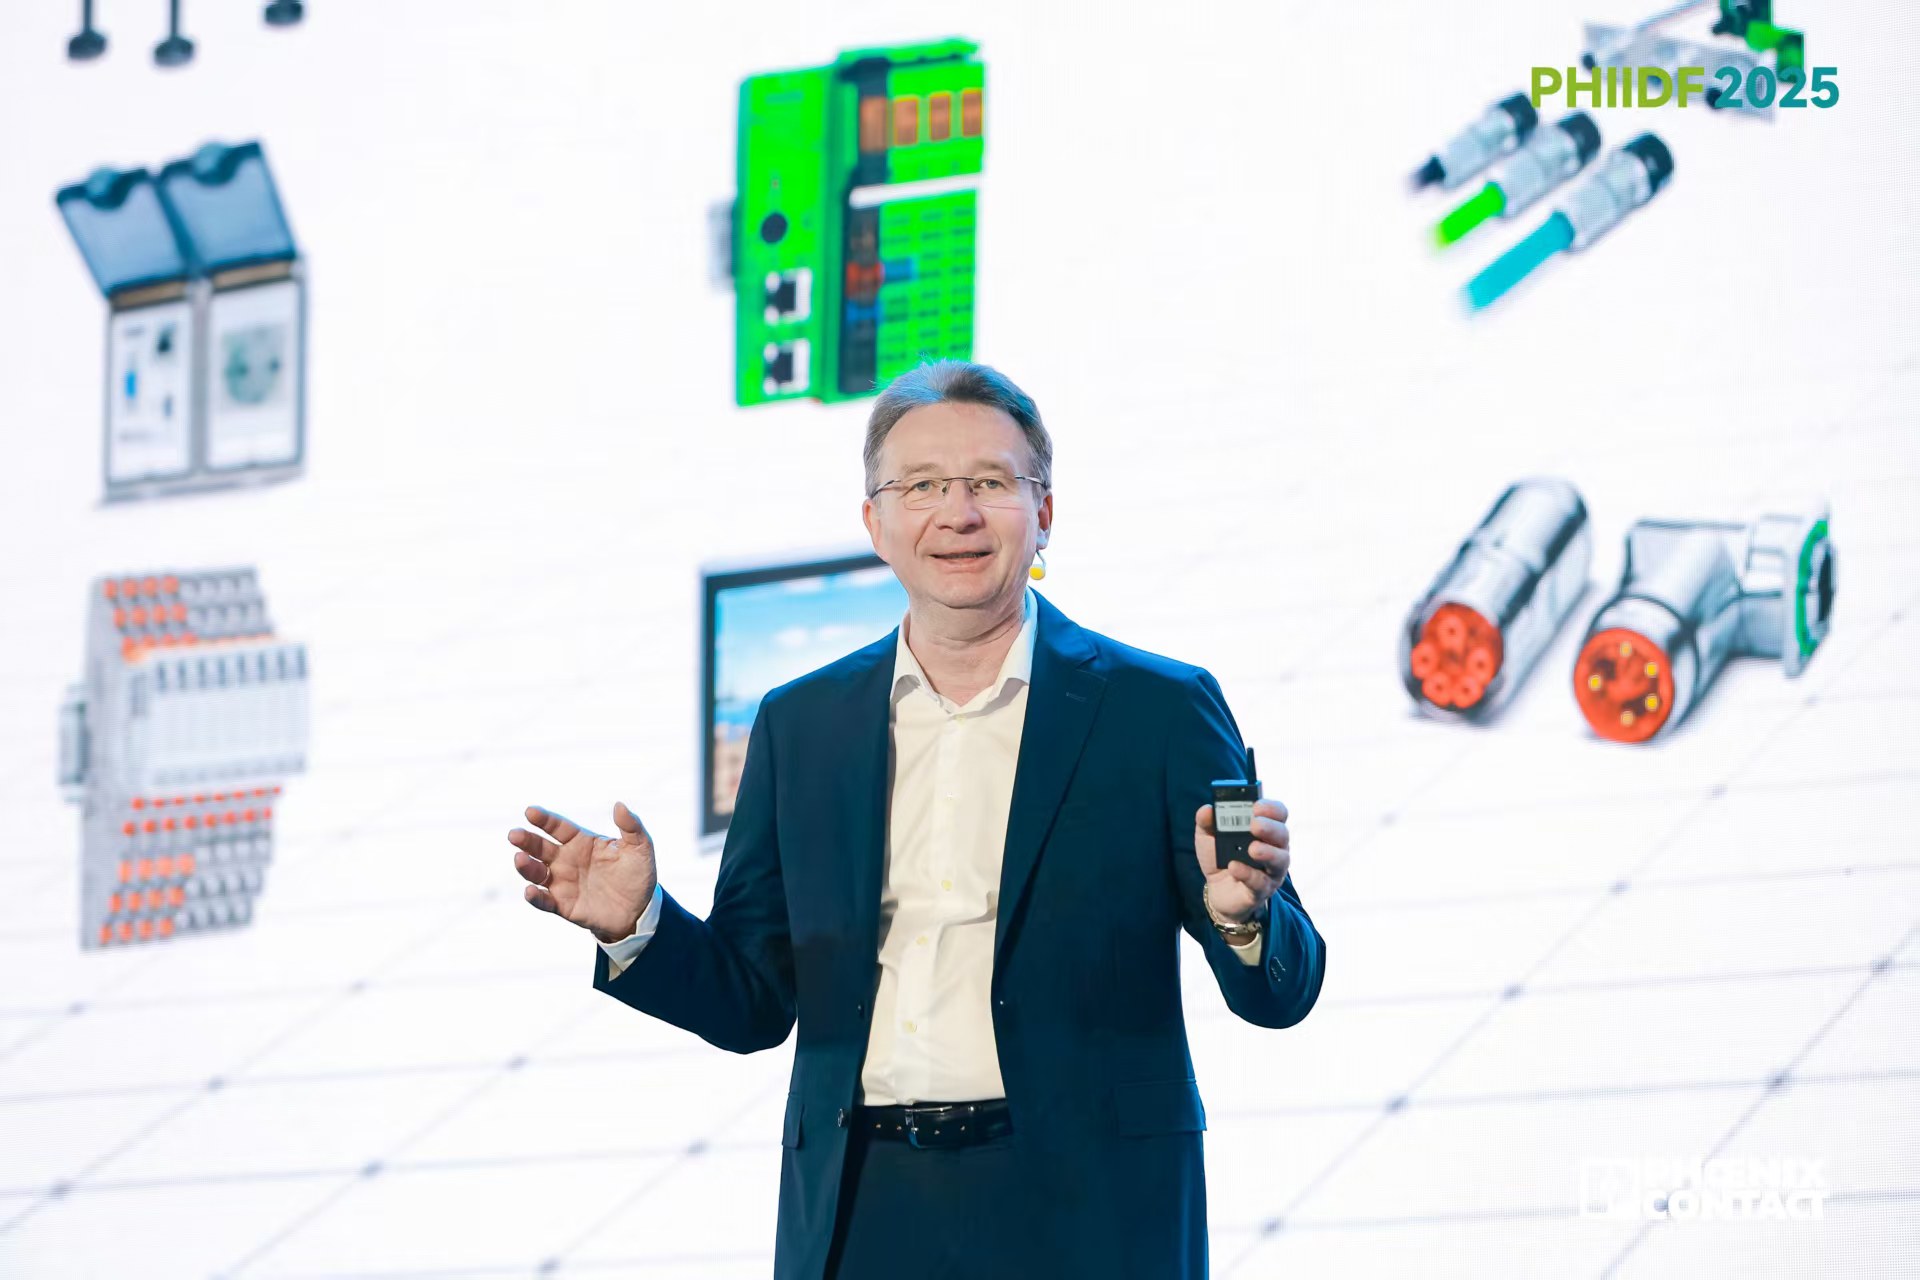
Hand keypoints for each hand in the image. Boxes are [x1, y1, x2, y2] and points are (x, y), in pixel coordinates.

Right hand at [510, 802, 658, 943]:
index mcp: (582, 842)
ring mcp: (563, 883)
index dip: (544, 820)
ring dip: (526, 867)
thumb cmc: (637, 875)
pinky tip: (530, 891)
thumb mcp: (640, 847)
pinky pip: (544, 901)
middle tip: (514, 835)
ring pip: (536, 873)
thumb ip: (631, 826)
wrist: (640, 910)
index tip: (530, 812)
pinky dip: (535, 897)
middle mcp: (567, 860)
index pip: (559, 827)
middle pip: (540, 848)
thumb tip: (619, 805)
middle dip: (526, 841)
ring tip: (520, 859)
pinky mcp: (563, 906)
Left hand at [1193, 798, 1290, 924]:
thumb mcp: (1208, 836)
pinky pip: (1261, 882)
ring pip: (1281, 860)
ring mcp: (1272, 870)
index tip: (1257, 806)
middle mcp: (1274, 847)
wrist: (1216, 889)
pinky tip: (1234, 867)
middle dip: (1270, 828)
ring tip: (1252, 849)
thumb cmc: (1220, 856)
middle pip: (1283, 834)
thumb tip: (1207, 809)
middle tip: (1255, 825)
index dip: (1271, 808)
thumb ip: (1206, 822)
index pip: (1278, 813)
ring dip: (1268, 852)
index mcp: (1265, 829)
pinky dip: (1248, 874)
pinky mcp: (1262, 890)